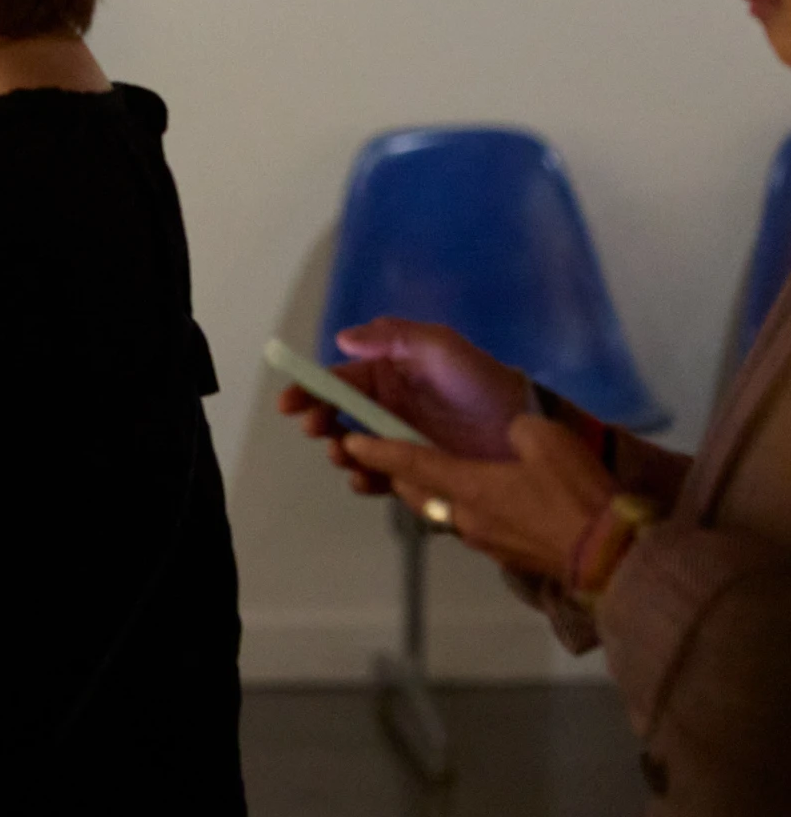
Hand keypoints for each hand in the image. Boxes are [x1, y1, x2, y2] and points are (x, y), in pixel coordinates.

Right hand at [277, 317, 532, 493]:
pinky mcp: (415, 471)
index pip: (338, 381)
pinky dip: (366, 480)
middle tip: (316, 429)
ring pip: (354, 449)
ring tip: (343, 455)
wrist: (526, 429)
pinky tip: (365, 479)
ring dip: (339, 452)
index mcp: (386, 375)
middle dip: (319, 423)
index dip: (309, 390)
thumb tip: (342, 339)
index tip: (290, 404)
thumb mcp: (441, 346)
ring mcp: (399, 441)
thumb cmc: (481, 382)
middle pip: (337, 417)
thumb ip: (393, 336)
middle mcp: (386, 408)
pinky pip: (380, 477)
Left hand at [344, 414, 615, 582]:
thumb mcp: (546, 440)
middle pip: (416, 491)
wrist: (613, 557)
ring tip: (429, 475)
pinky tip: (480, 500)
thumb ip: (517, 429)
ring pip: (441, 511)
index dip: (377, 451)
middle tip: (386, 455)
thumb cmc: (576, 495)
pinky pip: (470, 525)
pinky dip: (462, 508)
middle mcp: (466, 516)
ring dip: (429, 492)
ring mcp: (485, 540)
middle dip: (397, 473)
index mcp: (468, 485)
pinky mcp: (506, 554)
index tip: (349, 443)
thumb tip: (510, 432)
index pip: (409, 463)